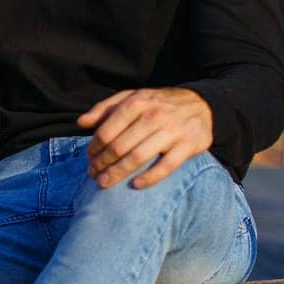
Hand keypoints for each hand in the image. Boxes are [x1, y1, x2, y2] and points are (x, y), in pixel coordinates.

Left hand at [76, 87, 212, 189]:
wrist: (202, 105)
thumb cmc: (159, 104)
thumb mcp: (133, 98)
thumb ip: (105, 108)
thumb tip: (81, 122)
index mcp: (137, 102)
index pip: (108, 130)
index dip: (94, 148)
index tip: (89, 159)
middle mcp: (154, 115)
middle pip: (119, 146)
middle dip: (102, 163)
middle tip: (93, 175)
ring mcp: (172, 131)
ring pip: (138, 157)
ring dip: (118, 173)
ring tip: (104, 183)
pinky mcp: (188, 145)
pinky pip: (166, 166)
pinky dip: (150, 178)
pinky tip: (135, 185)